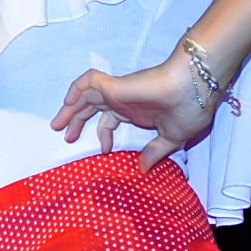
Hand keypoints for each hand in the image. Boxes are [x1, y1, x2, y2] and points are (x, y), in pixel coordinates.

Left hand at [51, 45, 220, 169]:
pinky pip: (88, 82)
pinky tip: (68, 102)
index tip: (104, 151)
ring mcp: (118, 92)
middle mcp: (123, 101)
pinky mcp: (114, 86)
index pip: (110, 120)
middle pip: (91, 108)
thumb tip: (143, 168)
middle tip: (65, 137)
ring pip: (84, 96)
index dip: (103, 135)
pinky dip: (75, 89)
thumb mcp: (172, 138)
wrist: (194, 88)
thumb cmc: (189, 109)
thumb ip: (155, 151)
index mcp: (135, 111)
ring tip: (56, 125)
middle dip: (76, 122)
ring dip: (69, 109)